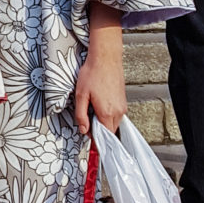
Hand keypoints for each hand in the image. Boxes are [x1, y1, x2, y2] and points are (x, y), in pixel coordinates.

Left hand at [74, 3, 125, 138]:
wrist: (106, 57)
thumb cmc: (92, 74)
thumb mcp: (80, 95)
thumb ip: (81, 115)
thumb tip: (83, 130)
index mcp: (107, 113)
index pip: (104, 136)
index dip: (95, 141)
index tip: (89, 144)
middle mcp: (118, 112)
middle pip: (109, 131)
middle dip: (98, 131)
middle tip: (86, 123)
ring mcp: (122, 106)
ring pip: (112, 123)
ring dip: (102, 122)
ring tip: (91, 109)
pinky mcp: (123, 101)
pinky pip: (115, 114)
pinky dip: (107, 114)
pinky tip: (98, 103)